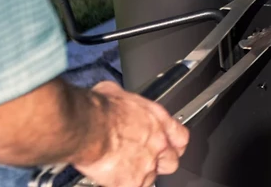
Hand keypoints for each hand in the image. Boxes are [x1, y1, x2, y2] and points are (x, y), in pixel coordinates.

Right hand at [74, 81, 189, 186]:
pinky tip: (113, 177)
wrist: (89, 126)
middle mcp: (158, 143)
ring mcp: (146, 165)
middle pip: (172, 162)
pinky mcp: (132, 182)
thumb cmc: (101, 109)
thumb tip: (121, 101)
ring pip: (151, 178)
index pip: (181, 138)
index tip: (169, 145)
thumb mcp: (120, 93)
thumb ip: (129, 105)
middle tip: (145, 159)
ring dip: (140, 174)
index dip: (174, 144)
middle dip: (160, 163)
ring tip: (123, 167)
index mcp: (158, 120)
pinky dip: (123, 184)